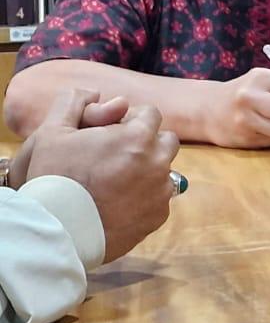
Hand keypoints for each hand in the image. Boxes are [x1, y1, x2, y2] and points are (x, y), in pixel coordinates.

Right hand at [17, 89, 179, 262]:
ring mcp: (160, 190)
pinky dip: (146, 197)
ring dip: (149, 170)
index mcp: (138, 136)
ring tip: (119, 179)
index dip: (131, 120)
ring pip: (165, 170)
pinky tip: (121, 202)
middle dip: (147, 143)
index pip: (150, 114)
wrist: (56, 230)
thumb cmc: (53, 177)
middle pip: (165, 141)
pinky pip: (160, 199)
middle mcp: (157, 161)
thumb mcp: (52, 131)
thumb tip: (93, 92)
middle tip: (118, 155)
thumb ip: (74, 103)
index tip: (113, 132)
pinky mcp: (158, 216)